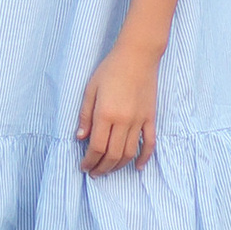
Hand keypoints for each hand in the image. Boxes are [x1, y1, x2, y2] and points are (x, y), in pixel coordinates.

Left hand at [78, 37, 160, 173]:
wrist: (137, 56)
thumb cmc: (110, 69)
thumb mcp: (90, 89)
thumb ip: (85, 115)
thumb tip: (80, 138)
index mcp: (105, 114)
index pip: (96, 147)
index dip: (89, 161)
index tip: (84, 166)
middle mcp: (123, 121)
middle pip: (112, 155)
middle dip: (101, 168)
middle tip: (94, 173)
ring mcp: (139, 121)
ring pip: (129, 153)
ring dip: (118, 166)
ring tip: (108, 170)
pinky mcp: (150, 118)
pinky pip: (149, 143)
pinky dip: (144, 158)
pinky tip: (138, 167)